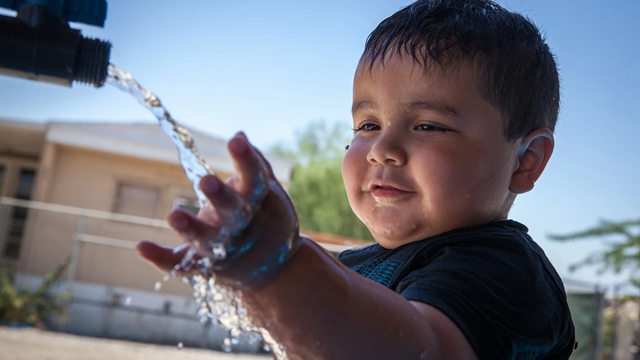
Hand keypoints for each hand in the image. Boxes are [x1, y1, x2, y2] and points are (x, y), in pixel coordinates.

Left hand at [138, 132, 300, 288]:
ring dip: (191, 229)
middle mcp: (244, 229)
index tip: (235, 141)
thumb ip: (254, 167)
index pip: (256, 181)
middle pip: (234, 214)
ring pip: (208, 242)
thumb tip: (238, 134)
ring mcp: (226, 251)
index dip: (246, 161)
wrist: (276, 274)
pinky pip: (183, 265)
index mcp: (260, 206)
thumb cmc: (268, 223)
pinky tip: (141, 245)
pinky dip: (161, 257)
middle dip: (221, 199)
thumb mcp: (270, 195)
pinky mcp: (208, 269)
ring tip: (173, 214)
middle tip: (206, 181)